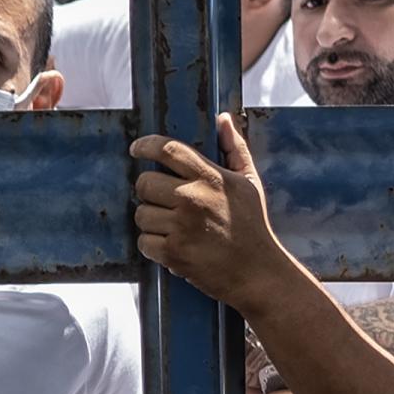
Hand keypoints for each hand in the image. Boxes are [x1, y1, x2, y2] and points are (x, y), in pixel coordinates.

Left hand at [129, 114, 290, 310]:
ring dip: (151, 221)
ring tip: (172, 227)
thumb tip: (222, 119)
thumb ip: (234, 148)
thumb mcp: (250, 182)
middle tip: (163, 201)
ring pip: (141, 214)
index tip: (137, 149)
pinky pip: (144, 242)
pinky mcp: (174, 253)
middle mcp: (193, 198)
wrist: (257, 273)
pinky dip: (153, 246)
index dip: (146, 145)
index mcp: (210, 177)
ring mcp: (181, 227)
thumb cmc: (253, 226)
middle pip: (144, 183)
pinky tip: (171, 245)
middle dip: (149, 191)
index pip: (168, 150)